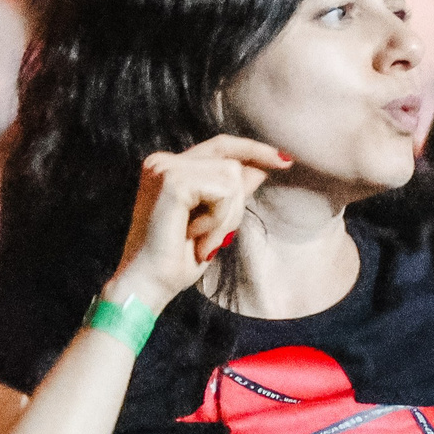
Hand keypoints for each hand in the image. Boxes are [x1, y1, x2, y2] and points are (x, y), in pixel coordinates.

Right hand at [107, 134, 293, 312]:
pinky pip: (222, 192)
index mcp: (169, 168)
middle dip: (234, 207)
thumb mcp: (214, 222)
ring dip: (225, 217)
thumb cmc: (175, 260)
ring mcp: (165, 168)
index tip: (285, 160)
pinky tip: (194, 237)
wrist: (147, 286)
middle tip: (211, 241)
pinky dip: (217, 220)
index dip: (253, 150)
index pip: (220, 147)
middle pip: (232, 164)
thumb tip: (259, 168)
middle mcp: (163, 161)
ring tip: (201, 240)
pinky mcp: (172, 180)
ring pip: (231, 177)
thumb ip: (231, 193)